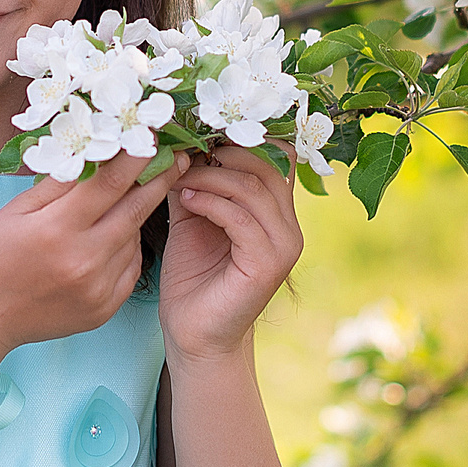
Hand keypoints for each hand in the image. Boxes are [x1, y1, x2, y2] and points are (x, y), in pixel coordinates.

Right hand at [0, 148, 188, 350]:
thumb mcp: (16, 209)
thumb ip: (61, 182)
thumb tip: (99, 151)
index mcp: (57, 229)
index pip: (110, 183)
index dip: (136, 156)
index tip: (153, 136)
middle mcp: (83, 260)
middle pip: (135, 209)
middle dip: (160, 179)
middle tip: (178, 158)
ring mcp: (97, 288)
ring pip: (134, 238)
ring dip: (138, 214)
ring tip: (132, 198)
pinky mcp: (104, 308)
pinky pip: (131, 267)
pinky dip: (128, 247)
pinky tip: (114, 236)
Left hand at [157, 142, 302, 363]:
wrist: (193, 334)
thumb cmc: (193, 277)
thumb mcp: (192, 216)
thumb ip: (194, 180)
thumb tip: (179, 140)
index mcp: (276, 211)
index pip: (277, 155)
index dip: (241, 137)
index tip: (201, 131)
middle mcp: (288, 225)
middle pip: (267, 164)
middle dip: (223, 152)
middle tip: (187, 153)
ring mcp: (284, 245)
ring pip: (255, 188)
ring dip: (212, 177)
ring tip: (180, 179)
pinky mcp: (269, 264)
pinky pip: (242, 218)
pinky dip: (211, 203)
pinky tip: (187, 201)